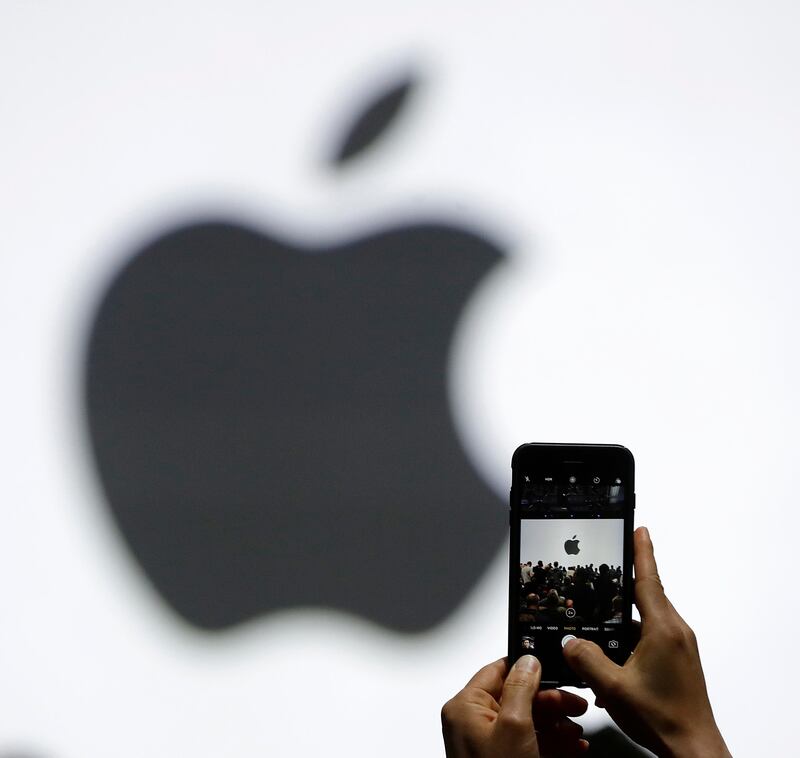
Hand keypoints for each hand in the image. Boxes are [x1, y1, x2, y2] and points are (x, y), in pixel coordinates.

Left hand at [441, 655, 589, 757]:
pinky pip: (531, 744)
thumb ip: (521, 687)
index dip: (527, 667)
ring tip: (577, 729)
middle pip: (518, 697)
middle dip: (551, 701)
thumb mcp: (514, 725)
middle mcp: (475, 724)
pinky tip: (574, 747)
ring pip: (528, 721)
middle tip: (575, 704)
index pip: (497, 671)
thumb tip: (528, 659)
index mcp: (466, 707)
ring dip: (557, 723)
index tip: (553, 666)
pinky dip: (554, 743)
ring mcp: (490, 746)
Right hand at [563, 527, 730, 757]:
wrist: (693, 751)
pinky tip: (613, 668)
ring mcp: (680, 648)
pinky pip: (651, 641)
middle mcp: (676, 633)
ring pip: (645, 623)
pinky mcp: (680, 662)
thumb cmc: (663, 719)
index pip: (649, 579)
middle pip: (645, 598)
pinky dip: (631, 646)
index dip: (642, 551)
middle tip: (600, 582)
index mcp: (664, 629)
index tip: (639, 529)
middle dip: (620, 592)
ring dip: (623, 628)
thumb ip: (586, 659)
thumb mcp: (613, 687)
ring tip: (599, 641)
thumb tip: (569, 642)